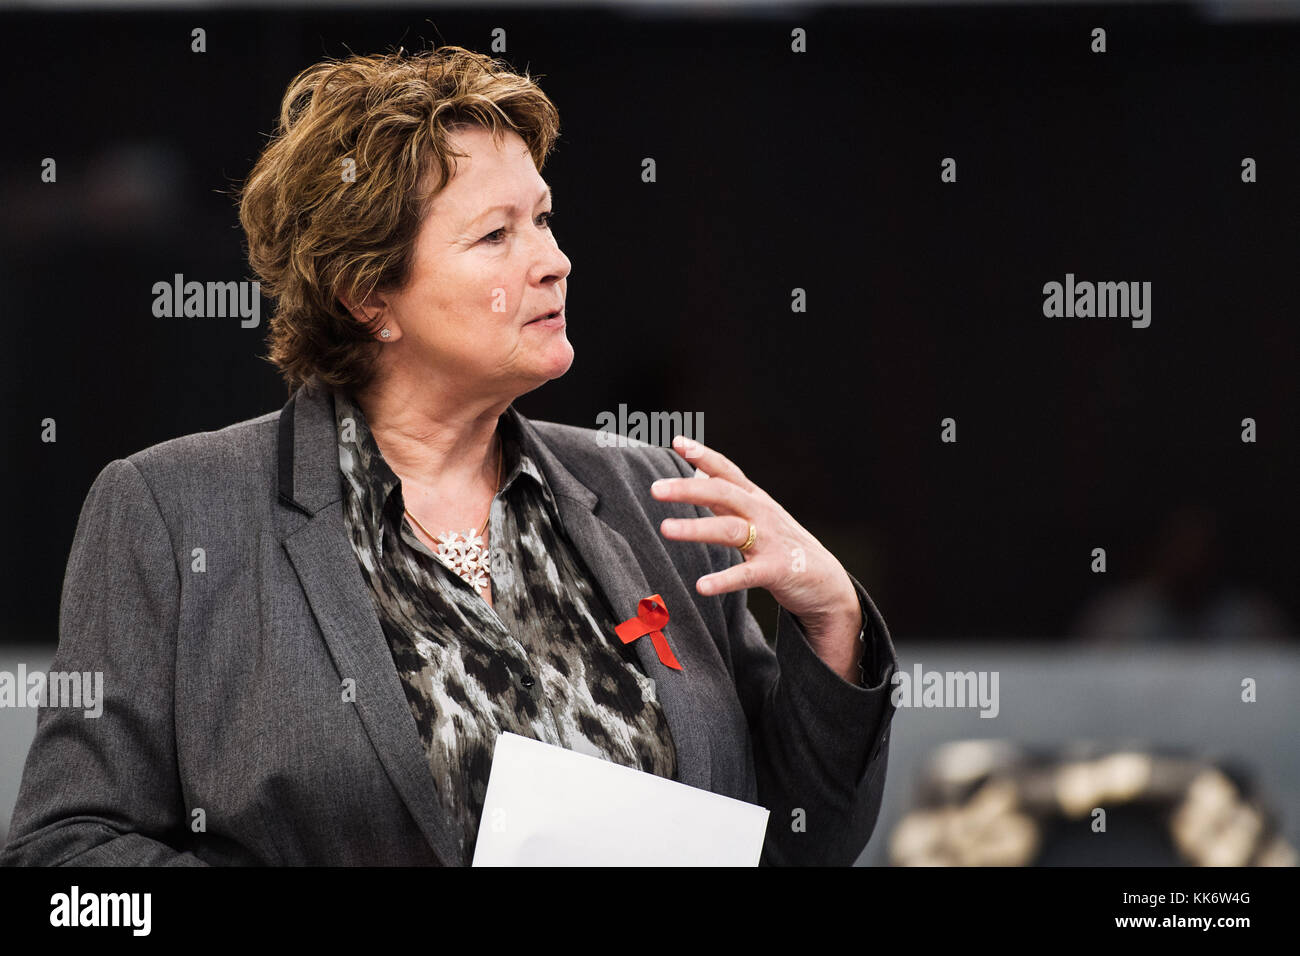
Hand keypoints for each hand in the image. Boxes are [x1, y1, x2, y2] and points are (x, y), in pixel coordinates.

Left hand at [652, 435, 864, 680]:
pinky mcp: (777, 570)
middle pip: (723, 493)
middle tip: (656, 488)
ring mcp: (770, 540)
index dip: (703, 455)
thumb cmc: (784, 546)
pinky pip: (746, 574)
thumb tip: (696, 475)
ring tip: (666, 528)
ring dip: (697, 527)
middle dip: (688, 488)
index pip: (727, 471)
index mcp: (755, 499)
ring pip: (729, 529)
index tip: (677, 441)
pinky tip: (702, 585)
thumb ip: (727, 500)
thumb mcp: (759, 516)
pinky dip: (724, 579)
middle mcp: (761, 514)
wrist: (827, 582)